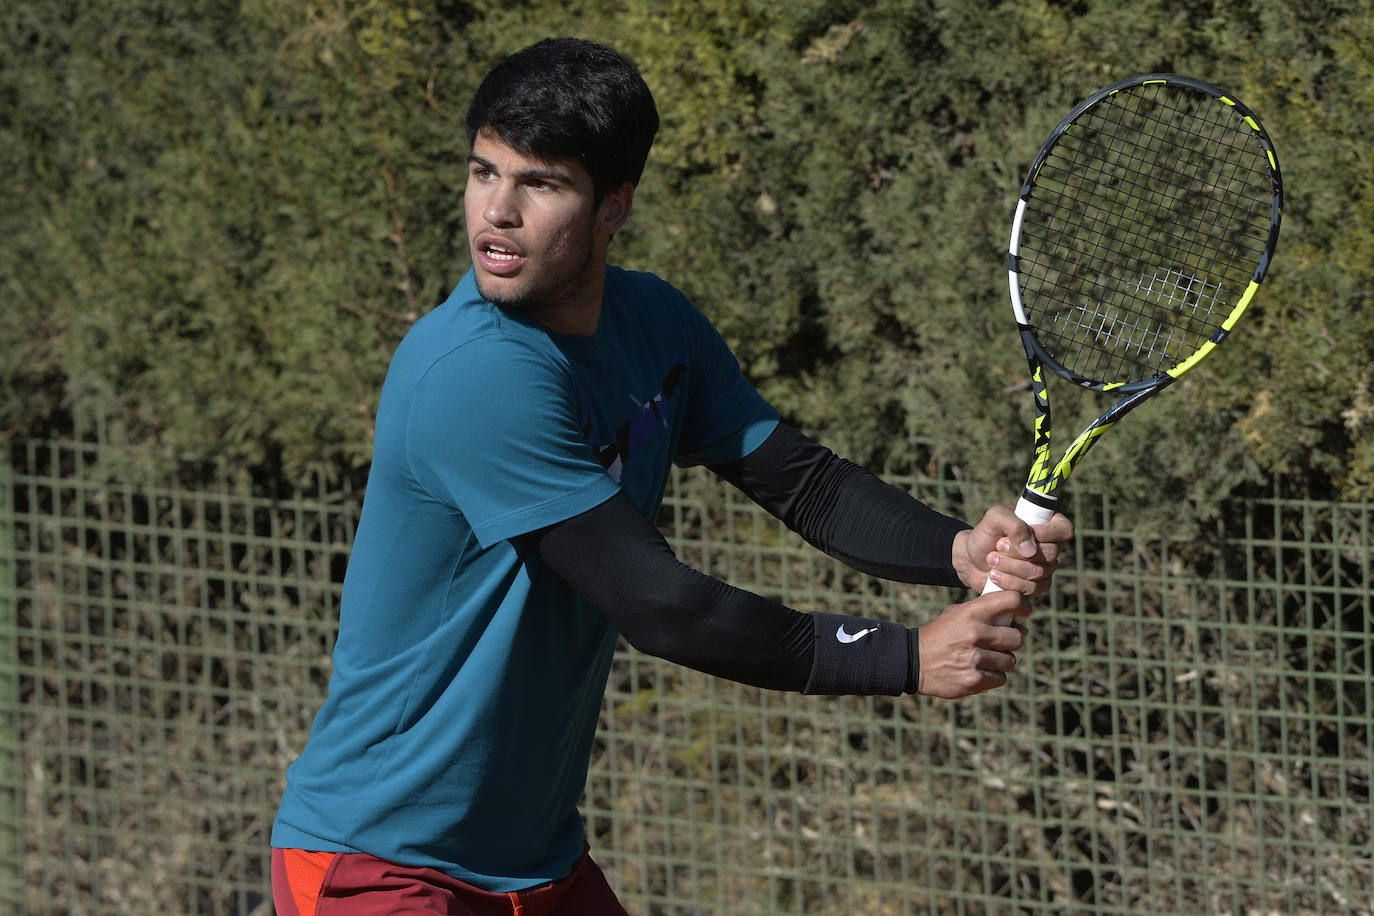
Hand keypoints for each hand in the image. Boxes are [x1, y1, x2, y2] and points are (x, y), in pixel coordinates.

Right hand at [917, 591, 1030, 697]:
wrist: (913, 661)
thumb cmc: (941, 635)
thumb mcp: (957, 613)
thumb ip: (984, 611)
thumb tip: (1018, 618)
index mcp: (971, 612)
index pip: (1012, 601)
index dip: (1024, 607)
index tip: (1023, 615)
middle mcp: (974, 633)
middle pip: (1017, 637)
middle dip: (1012, 641)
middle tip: (1000, 643)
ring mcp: (975, 658)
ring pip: (1010, 661)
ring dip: (1001, 661)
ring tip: (984, 658)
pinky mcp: (974, 679)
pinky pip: (1000, 679)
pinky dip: (992, 677)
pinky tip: (978, 671)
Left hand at [951, 505, 1072, 595]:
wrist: (970, 559)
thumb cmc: (986, 534)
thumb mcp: (995, 518)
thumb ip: (1014, 524)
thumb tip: (1030, 550)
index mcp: (1047, 525)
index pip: (1064, 529)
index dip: (1046, 533)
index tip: (1022, 533)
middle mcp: (1051, 548)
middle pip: (1051, 554)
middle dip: (1018, 552)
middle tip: (998, 546)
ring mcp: (1045, 569)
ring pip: (1038, 572)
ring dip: (1009, 566)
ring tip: (991, 559)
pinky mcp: (1035, 587)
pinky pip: (1030, 589)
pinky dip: (1008, 582)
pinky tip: (994, 575)